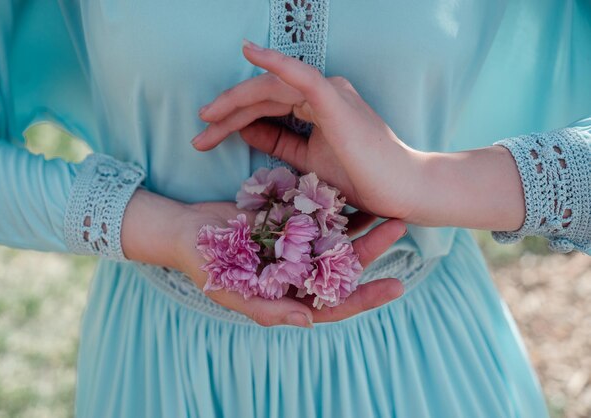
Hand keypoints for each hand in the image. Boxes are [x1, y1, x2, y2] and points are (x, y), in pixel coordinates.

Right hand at [121, 190, 406, 327]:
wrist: (185, 230)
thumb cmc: (204, 266)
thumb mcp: (232, 291)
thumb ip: (269, 309)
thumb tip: (309, 322)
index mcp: (290, 295)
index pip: (336, 302)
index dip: (366, 297)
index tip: (397, 285)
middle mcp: (298, 272)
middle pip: (343, 265)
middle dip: (372, 249)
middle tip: (399, 227)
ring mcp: (295, 246)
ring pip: (335, 239)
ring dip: (361, 226)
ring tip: (388, 208)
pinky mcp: (287, 221)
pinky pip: (317, 215)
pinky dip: (336, 207)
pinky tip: (355, 192)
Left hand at [192, 40, 423, 220]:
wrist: (402, 191)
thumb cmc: (362, 178)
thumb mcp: (309, 160)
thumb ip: (280, 143)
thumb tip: (246, 130)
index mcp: (317, 106)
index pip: (266, 107)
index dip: (233, 121)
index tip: (206, 139)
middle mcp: (321, 92)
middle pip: (262, 96)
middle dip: (226, 114)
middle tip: (198, 136)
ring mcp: (330, 93)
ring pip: (272, 87)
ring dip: (236, 100)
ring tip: (207, 117)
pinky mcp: (336, 101)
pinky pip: (301, 76)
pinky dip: (276, 63)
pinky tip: (249, 52)